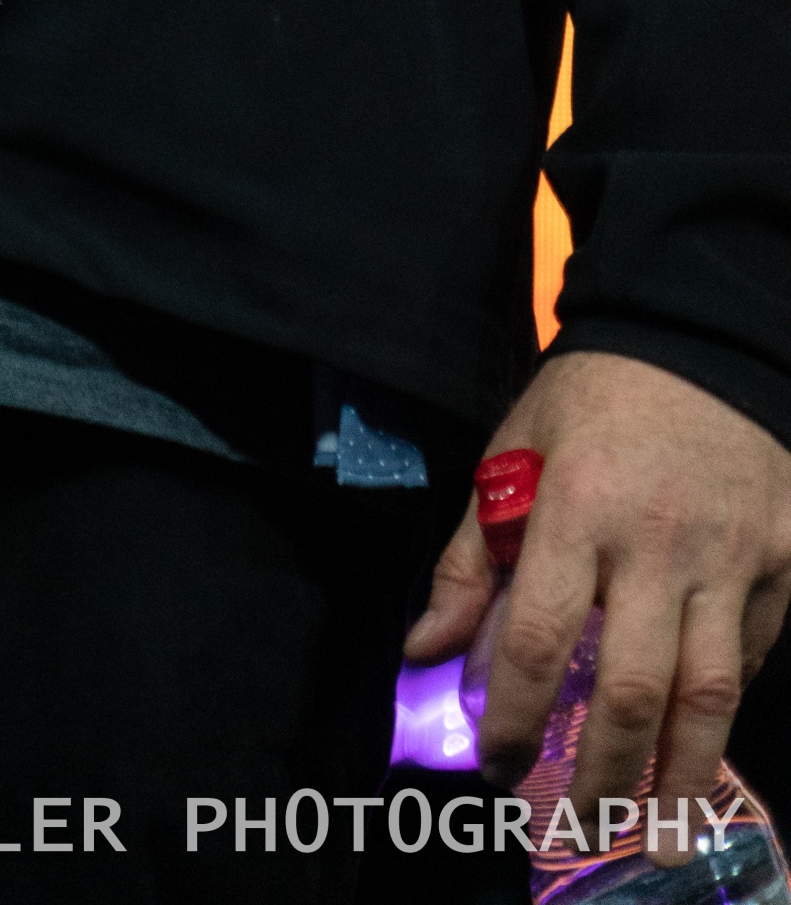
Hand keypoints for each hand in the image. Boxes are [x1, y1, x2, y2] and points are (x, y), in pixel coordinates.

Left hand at [405, 349, 790, 814]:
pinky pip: (753, 656)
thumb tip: (423, 652)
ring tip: (655, 835)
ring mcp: (730, 558)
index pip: (539, 636)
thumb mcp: (512, 453)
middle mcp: (657, 543)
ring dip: (680, 777)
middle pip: (632, 688)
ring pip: (709, 695)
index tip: (498, 764)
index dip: (516, 716)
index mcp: (576, 506)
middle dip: (601, 772)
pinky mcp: (782, 564)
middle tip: (578, 824)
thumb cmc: (590, 402)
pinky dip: (724, 710)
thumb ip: (469, 560)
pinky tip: (698, 748)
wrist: (698, 343)